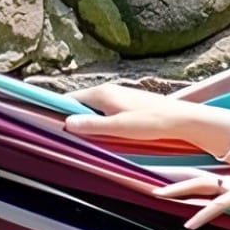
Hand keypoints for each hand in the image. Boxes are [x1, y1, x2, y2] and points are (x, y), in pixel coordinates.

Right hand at [63, 83, 211, 149]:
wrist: (179, 119)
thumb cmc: (150, 122)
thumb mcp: (117, 127)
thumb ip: (92, 126)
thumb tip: (67, 123)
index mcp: (102, 93)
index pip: (70, 100)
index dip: (59, 111)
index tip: (49, 125)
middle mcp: (108, 90)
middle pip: (81, 104)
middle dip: (73, 119)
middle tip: (66, 137)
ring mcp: (118, 96)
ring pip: (94, 109)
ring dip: (88, 123)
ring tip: (85, 138)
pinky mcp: (127, 104)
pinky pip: (105, 112)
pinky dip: (100, 122)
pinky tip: (104, 135)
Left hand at [151, 171, 229, 229]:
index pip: (206, 181)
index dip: (186, 184)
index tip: (167, 188)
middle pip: (198, 179)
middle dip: (175, 185)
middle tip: (152, 189)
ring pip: (203, 185)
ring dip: (180, 191)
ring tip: (159, 196)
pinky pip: (220, 205)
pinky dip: (203, 213)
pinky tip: (189, 224)